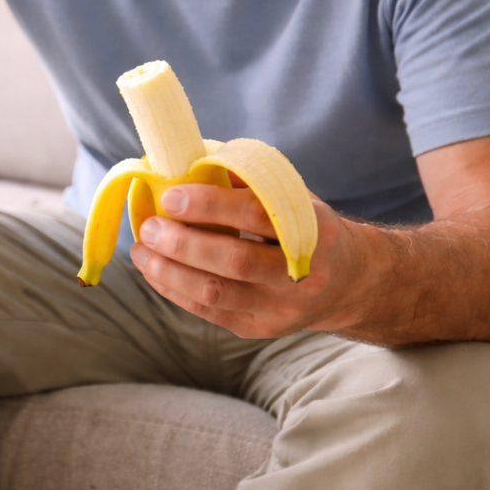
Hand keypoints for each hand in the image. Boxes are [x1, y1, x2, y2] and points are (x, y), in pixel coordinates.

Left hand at [131, 183, 362, 339]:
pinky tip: (154, 271)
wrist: (348, 282)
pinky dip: (175, 291)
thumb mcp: (292, 197)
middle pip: (234, 261)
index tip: (170, 196)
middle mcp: (300, 273)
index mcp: (310, 229)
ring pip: (216, 293)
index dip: (209, 205)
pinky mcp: (260, 329)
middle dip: (182, 243)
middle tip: (150, 227)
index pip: (255, 215)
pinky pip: (209, 313)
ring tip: (141, 251)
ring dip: (169, 272)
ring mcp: (281, 307)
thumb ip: (247, 180)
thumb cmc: (307, 227)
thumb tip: (189, 160)